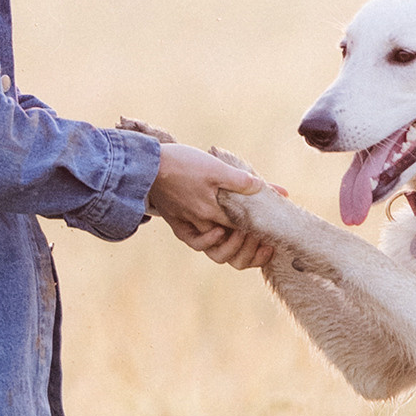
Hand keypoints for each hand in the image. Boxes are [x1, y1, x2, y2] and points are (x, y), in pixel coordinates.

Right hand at [148, 143, 280, 267]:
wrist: (145, 165)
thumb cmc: (181, 163)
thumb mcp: (215, 167)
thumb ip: (241, 180)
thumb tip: (265, 188)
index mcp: (213, 212)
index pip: (244, 230)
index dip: (260, 230)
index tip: (270, 222)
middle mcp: (202, 225)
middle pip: (232, 248)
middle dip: (250, 244)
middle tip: (261, 233)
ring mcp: (189, 227)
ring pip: (215, 251)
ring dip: (233, 249)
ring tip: (246, 236)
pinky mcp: (177, 224)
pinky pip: (196, 243)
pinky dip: (210, 243)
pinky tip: (220, 233)